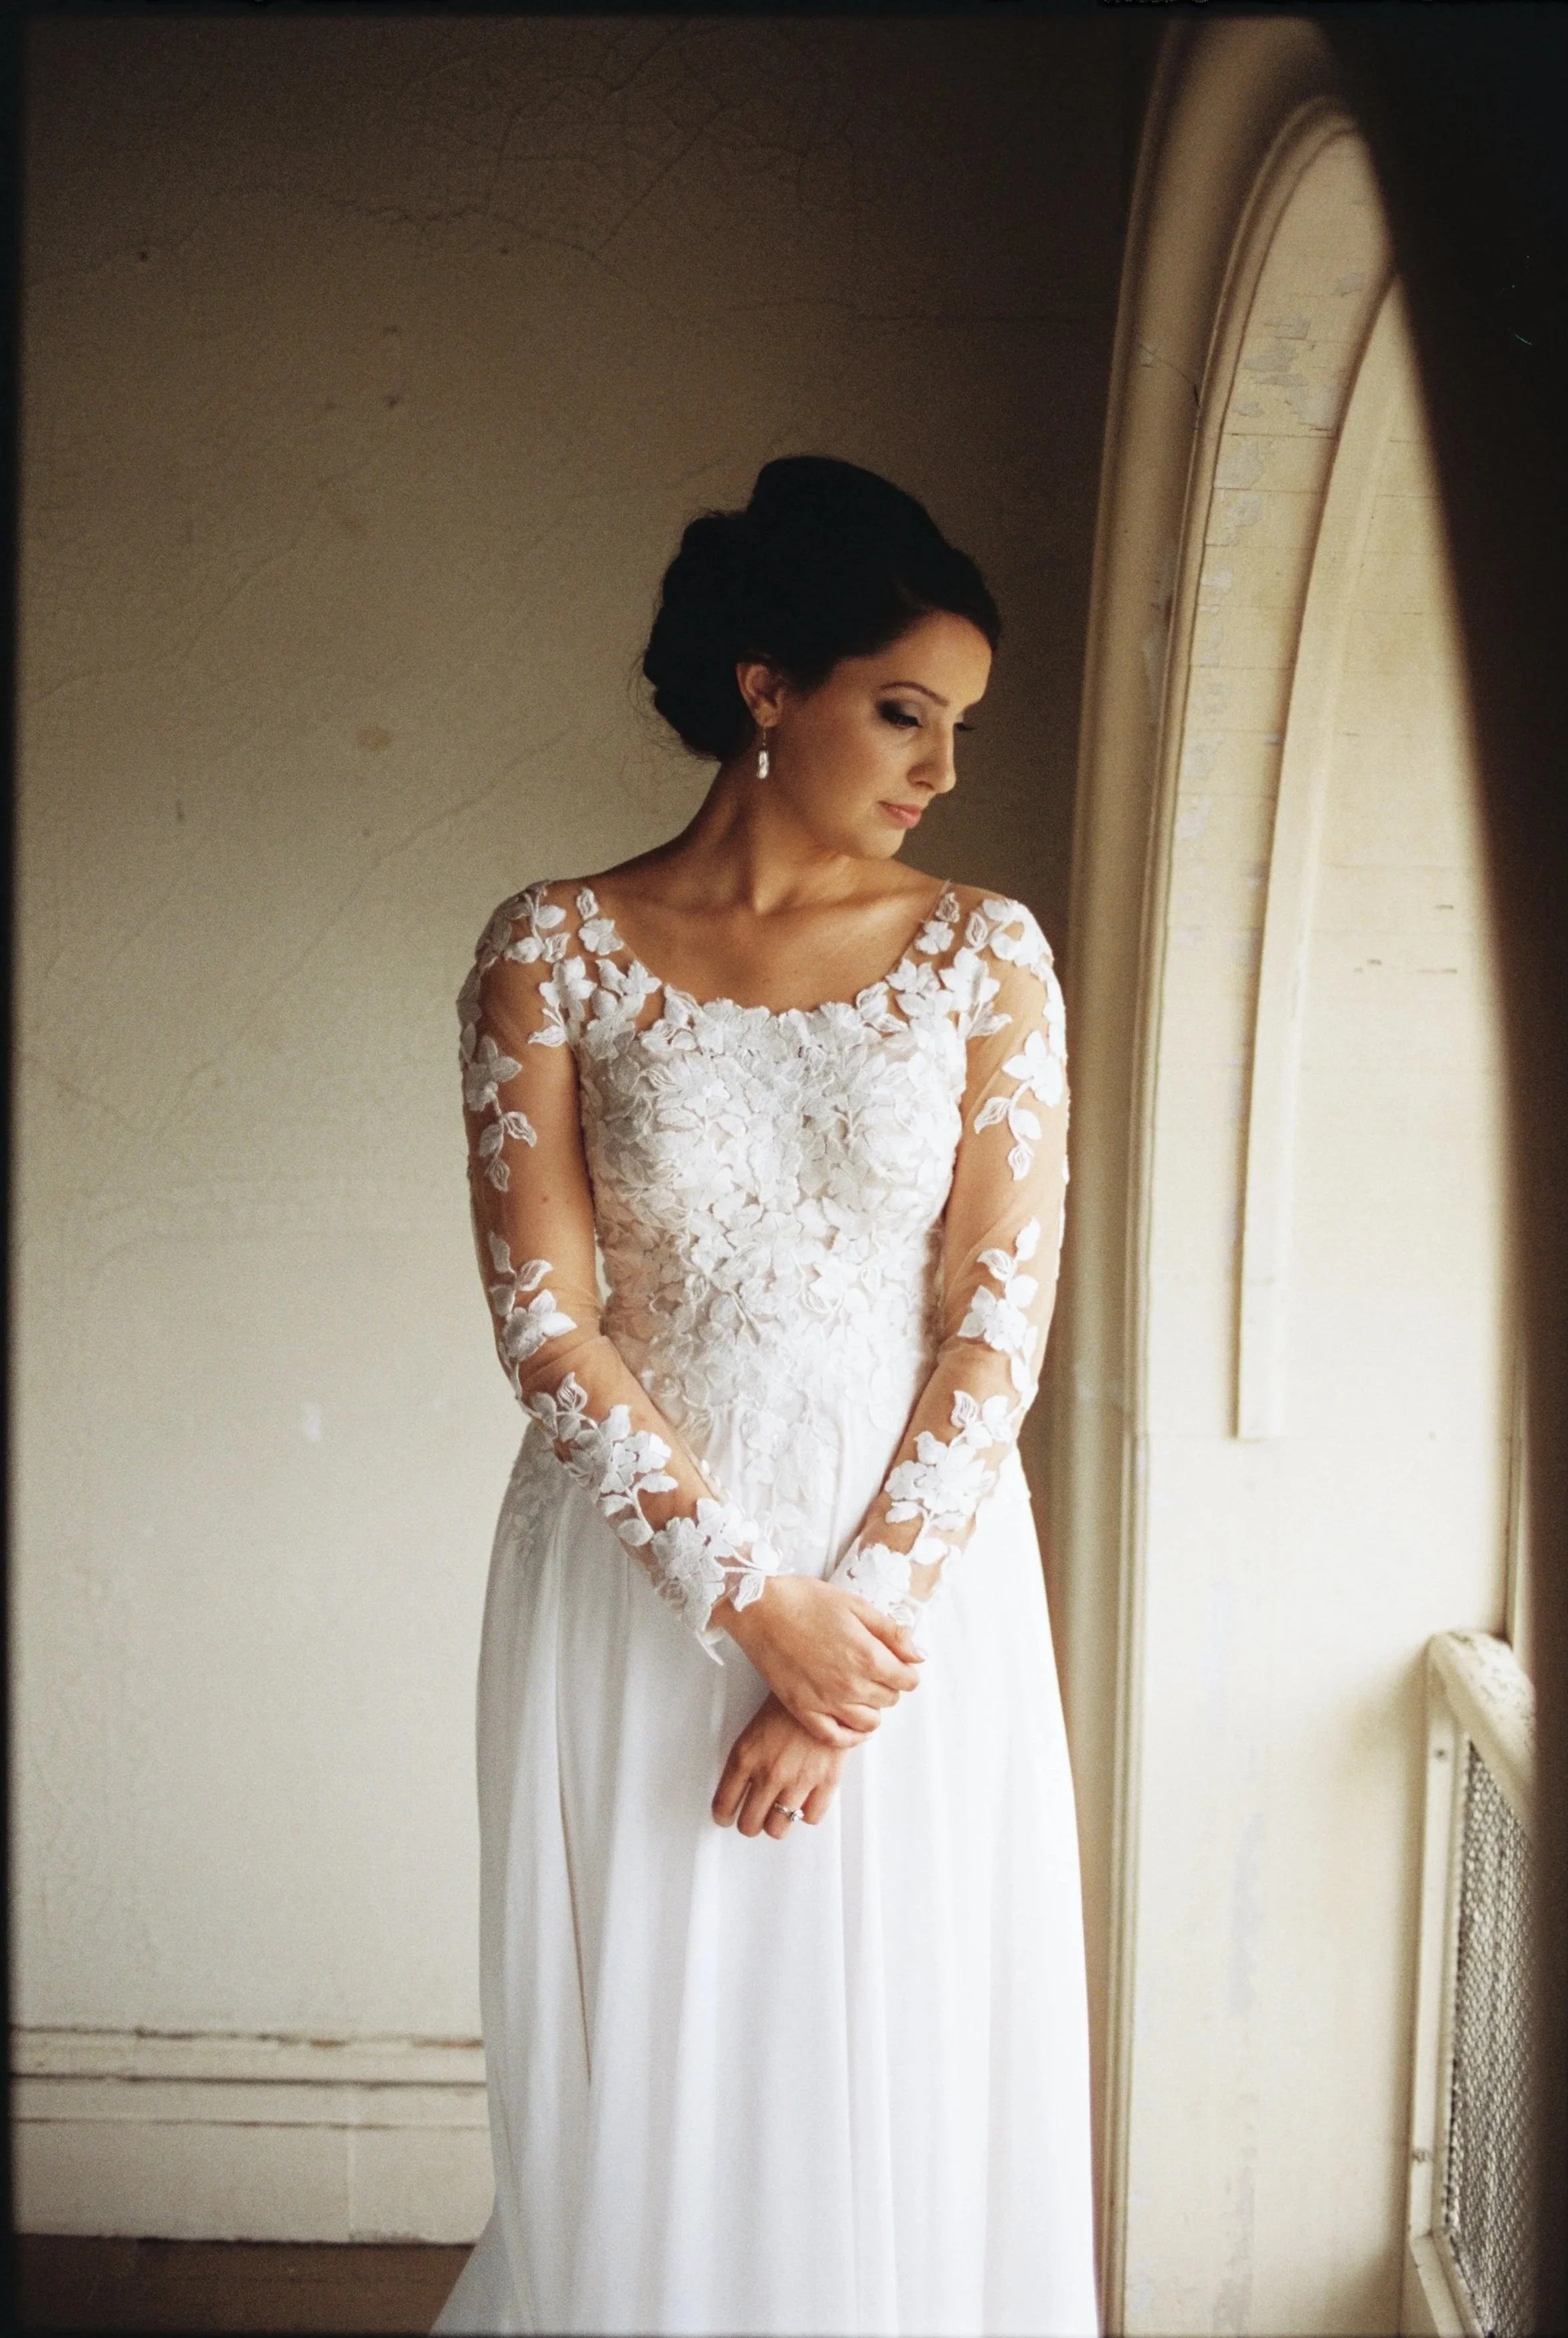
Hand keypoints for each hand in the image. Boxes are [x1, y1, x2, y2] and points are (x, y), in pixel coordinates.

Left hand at [712, 1693, 847, 1839]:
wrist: (824, 1685)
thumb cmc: (789, 1701)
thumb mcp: (753, 1727)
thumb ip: (746, 1759)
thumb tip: (741, 1785)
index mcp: (745, 1756)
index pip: (724, 1804)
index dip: (723, 1815)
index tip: (725, 1817)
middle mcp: (769, 1773)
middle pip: (750, 1824)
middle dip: (749, 1823)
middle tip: (753, 1817)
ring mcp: (798, 1780)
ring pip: (778, 1828)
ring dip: (777, 1823)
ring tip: (778, 1814)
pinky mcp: (825, 1781)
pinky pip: (810, 1817)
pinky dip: (806, 1813)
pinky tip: (804, 1801)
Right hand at [714, 1573, 923, 1746]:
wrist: (759, 1608)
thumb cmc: (806, 1600)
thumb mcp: (857, 1605)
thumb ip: (892, 1633)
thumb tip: (919, 1655)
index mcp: (868, 1656)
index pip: (908, 1680)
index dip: (906, 1669)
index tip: (896, 1661)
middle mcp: (850, 1685)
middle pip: (890, 1700)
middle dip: (888, 1684)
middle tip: (873, 1667)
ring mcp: (826, 1702)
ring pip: (869, 1722)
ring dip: (871, 1707)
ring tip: (859, 1688)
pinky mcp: (802, 1710)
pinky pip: (835, 1738)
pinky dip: (849, 1734)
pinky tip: (850, 1721)